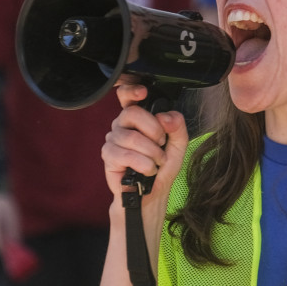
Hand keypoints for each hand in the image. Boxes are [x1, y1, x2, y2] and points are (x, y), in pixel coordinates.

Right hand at [101, 82, 188, 202]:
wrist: (151, 194)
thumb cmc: (161, 167)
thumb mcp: (177, 145)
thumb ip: (177, 126)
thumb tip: (165, 117)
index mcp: (137, 118)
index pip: (127, 96)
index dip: (131, 91)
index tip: (143, 93)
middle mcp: (122, 125)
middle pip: (131, 112)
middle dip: (153, 129)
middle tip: (161, 143)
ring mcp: (113, 139)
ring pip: (131, 137)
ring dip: (151, 152)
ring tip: (157, 162)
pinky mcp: (108, 156)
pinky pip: (125, 154)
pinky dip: (143, 164)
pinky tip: (147, 170)